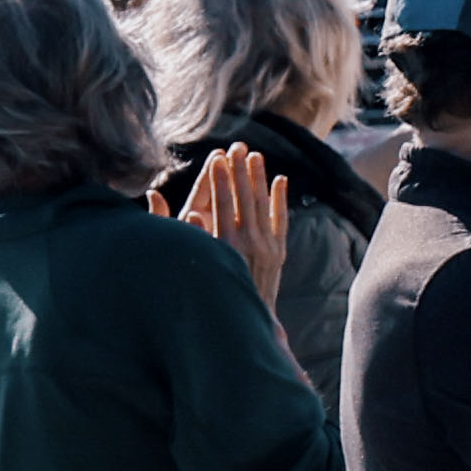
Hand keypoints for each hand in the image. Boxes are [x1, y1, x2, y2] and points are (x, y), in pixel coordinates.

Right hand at [171, 147, 295, 298]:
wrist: (249, 322)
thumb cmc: (217, 296)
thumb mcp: (202, 269)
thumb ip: (194, 240)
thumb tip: (189, 215)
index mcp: (227, 245)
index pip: (223, 203)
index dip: (220, 180)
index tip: (216, 159)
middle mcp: (249, 243)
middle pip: (244, 199)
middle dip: (240, 171)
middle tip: (236, 148)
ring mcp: (267, 246)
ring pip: (263, 205)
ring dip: (259, 178)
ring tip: (254, 156)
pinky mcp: (279, 252)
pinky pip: (281, 219)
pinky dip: (280, 200)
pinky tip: (279, 180)